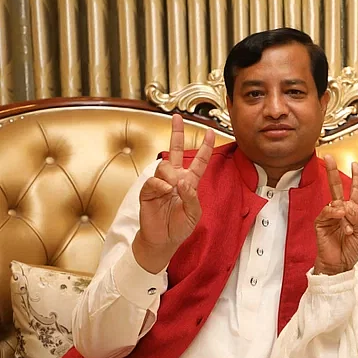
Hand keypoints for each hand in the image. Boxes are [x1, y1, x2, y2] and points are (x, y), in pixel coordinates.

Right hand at [133, 114, 215, 272]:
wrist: (162, 240)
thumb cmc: (179, 226)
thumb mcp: (194, 213)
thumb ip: (191, 197)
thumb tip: (183, 182)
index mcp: (189, 182)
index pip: (199, 161)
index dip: (204, 147)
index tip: (209, 132)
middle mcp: (175, 178)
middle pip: (175, 150)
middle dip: (177, 133)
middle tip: (177, 117)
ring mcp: (161, 183)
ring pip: (165, 165)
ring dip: (171, 174)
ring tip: (173, 188)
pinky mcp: (148, 191)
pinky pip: (154, 180)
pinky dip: (161, 184)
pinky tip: (165, 190)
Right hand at [313, 155, 357, 275]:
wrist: (340, 266)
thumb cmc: (351, 250)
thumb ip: (357, 218)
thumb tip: (347, 206)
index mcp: (352, 212)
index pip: (354, 191)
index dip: (355, 178)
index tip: (354, 164)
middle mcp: (340, 211)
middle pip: (336, 187)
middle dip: (333, 172)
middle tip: (329, 157)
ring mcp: (330, 217)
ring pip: (334, 202)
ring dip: (343, 214)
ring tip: (347, 228)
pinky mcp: (320, 223)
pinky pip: (326, 212)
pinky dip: (333, 213)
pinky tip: (339, 217)